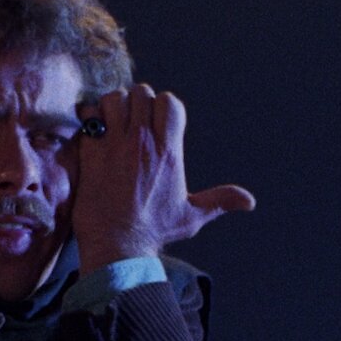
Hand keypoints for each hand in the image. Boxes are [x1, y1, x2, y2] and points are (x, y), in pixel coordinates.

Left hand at [70, 85, 254, 271]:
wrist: (117, 246)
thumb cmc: (153, 232)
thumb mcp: (191, 216)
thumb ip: (220, 201)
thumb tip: (250, 202)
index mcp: (169, 152)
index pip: (170, 103)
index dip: (163, 106)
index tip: (156, 122)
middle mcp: (144, 143)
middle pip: (142, 94)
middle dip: (137, 101)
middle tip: (131, 119)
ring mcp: (116, 145)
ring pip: (115, 98)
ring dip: (112, 105)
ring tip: (111, 122)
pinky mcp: (92, 152)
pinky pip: (90, 115)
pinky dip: (89, 116)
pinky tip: (92, 130)